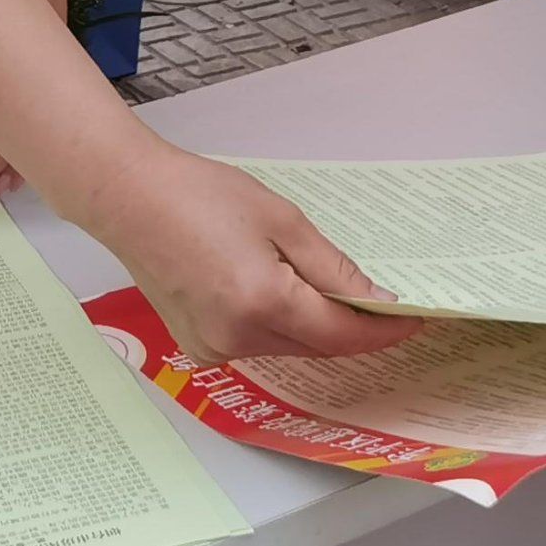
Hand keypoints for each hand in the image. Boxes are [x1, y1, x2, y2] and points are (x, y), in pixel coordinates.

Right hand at [87, 142, 406, 363]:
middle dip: (350, 327)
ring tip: (324, 285)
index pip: (339, 334)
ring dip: (313, 324)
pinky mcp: (197, 346)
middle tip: (380, 300)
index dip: (380, 330)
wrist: (132, 200)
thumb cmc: (202, 196)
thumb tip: (375, 300)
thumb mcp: (282, 220)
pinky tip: (277, 290)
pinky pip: (256, 343)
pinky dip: (278, 324)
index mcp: (262, 303)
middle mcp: (236, 337)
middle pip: (315, 346)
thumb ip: (331, 267)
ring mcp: (213, 348)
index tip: (412, 320)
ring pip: (287, 347)